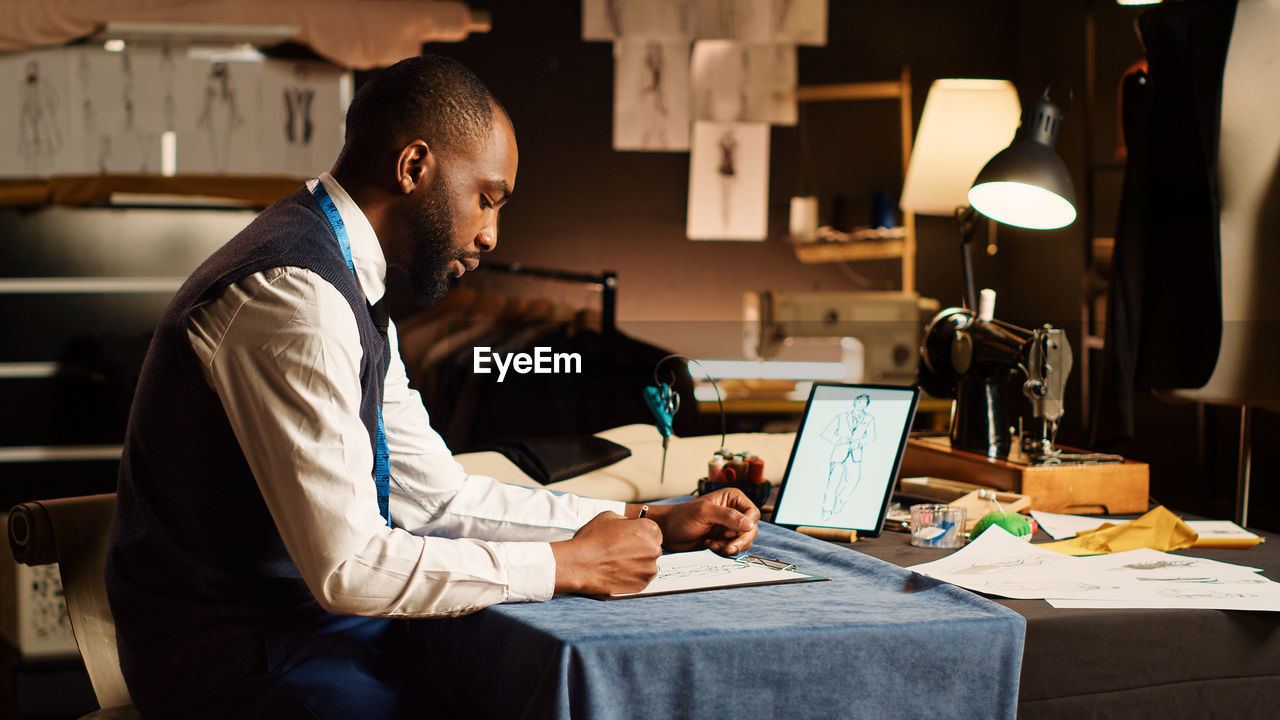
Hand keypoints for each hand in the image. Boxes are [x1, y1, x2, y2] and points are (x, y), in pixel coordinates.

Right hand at [551, 511, 661, 595]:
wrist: (580, 564)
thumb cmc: (592, 539)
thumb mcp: (609, 517)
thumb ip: (625, 520)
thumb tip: (630, 525)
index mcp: (649, 529)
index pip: (653, 531)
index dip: (640, 535)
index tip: (631, 539)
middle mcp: (654, 549)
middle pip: (652, 548)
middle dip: (640, 550)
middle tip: (622, 552)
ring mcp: (649, 569)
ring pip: (647, 565)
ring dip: (636, 564)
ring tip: (616, 563)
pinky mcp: (642, 585)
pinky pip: (640, 578)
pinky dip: (631, 577)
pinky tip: (617, 572)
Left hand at [643, 489, 759, 555]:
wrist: (668, 532)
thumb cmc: (681, 517)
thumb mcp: (704, 513)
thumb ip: (727, 516)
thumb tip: (749, 524)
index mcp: (732, 499)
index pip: (753, 513)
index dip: (746, 525)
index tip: (730, 533)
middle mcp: (734, 511)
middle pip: (751, 529)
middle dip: (739, 540)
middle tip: (727, 547)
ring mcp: (730, 527)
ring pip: (744, 541)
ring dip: (730, 546)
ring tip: (712, 545)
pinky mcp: (724, 540)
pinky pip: (734, 548)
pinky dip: (724, 550)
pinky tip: (710, 545)